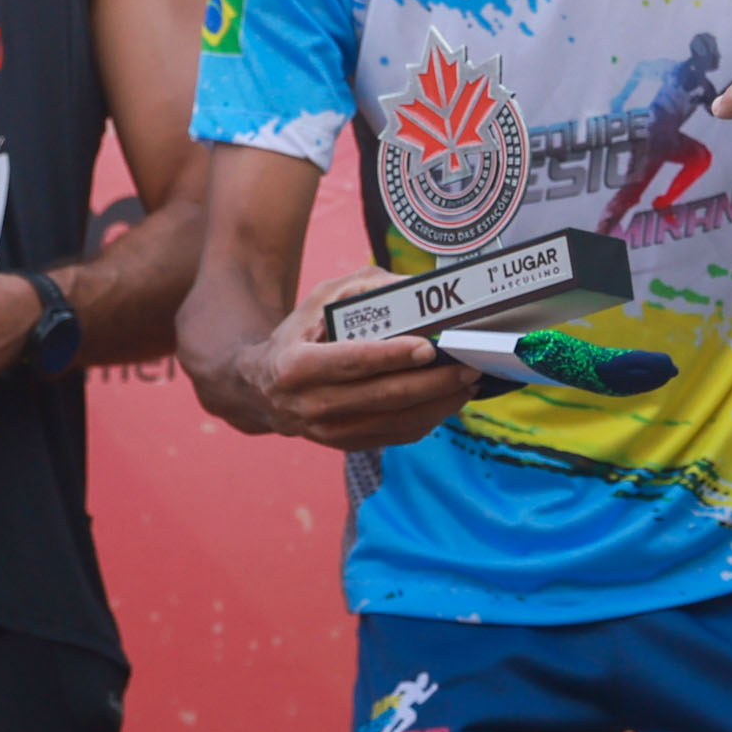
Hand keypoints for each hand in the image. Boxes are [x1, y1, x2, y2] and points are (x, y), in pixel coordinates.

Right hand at [241, 285, 481, 451]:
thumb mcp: (318, 300)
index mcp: (298, 365)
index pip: (353, 362)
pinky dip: (427, 420)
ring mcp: (329, 431)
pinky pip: (396, 436)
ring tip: (468, 384)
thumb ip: (362, 287)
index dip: (392, 356)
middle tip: (468, 367)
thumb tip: (413, 288)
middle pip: (384, 396)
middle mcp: (311, 404)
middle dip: (432, 383)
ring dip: (439, 405)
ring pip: (396, 421)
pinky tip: (448, 401)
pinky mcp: (346, 444)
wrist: (263, 388)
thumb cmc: (300, 336)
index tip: (429, 347)